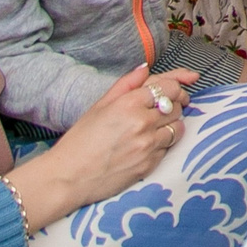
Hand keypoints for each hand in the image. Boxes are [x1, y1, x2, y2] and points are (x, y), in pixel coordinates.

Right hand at [7, 65, 197, 224]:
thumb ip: (126, 84)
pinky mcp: (150, 164)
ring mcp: (148, 145)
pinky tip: (149, 144)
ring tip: (158, 126)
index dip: (177, 86)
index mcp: (129, 104)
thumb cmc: (79, 141)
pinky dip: (164, 143)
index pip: (170, 87)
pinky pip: (169, 148)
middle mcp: (142, 123)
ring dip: (173, 124)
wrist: (68, 178)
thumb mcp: (99, 106)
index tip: (177, 90)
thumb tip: (145, 68)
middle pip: (177, 106)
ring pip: (179, 127)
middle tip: (168, 107)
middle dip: (176, 104)